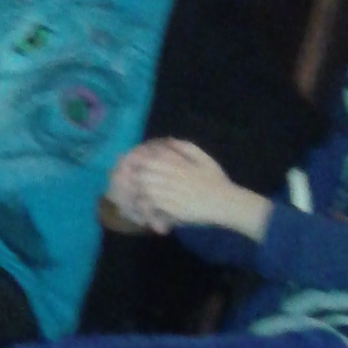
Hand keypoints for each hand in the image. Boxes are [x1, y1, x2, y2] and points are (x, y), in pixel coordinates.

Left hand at [108, 140, 271, 237]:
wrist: (226, 203)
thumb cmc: (216, 181)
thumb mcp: (204, 158)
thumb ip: (186, 147)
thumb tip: (167, 139)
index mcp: (178, 161)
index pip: (150, 155)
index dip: (136, 157)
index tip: (127, 160)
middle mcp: (172, 174)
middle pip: (144, 170)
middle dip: (132, 173)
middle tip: (121, 178)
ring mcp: (171, 190)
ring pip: (144, 186)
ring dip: (136, 189)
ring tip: (129, 194)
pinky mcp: (171, 206)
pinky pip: (151, 204)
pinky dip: (144, 205)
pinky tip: (142, 207)